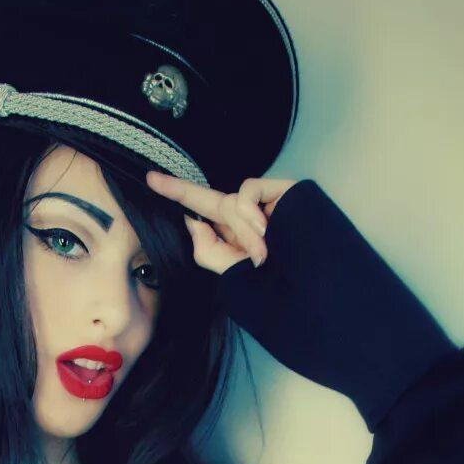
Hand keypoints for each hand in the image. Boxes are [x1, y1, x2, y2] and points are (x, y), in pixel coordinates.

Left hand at [145, 168, 298, 274]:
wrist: (313, 284)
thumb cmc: (276, 283)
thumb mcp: (231, 271)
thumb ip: (207, 249)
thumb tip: (191, 221)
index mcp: (233, 236)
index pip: (200, 213)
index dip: (177, 194)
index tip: (149, 179)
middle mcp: (244, 218)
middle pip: (207, 200)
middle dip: (179, 191)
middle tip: (151, 179)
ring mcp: (261, 204)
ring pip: (229, 204)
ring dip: (242, 231)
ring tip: (261, 254)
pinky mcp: (278, 190)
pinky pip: (246, 192)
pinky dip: (249, 214)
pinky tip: (266, 230)